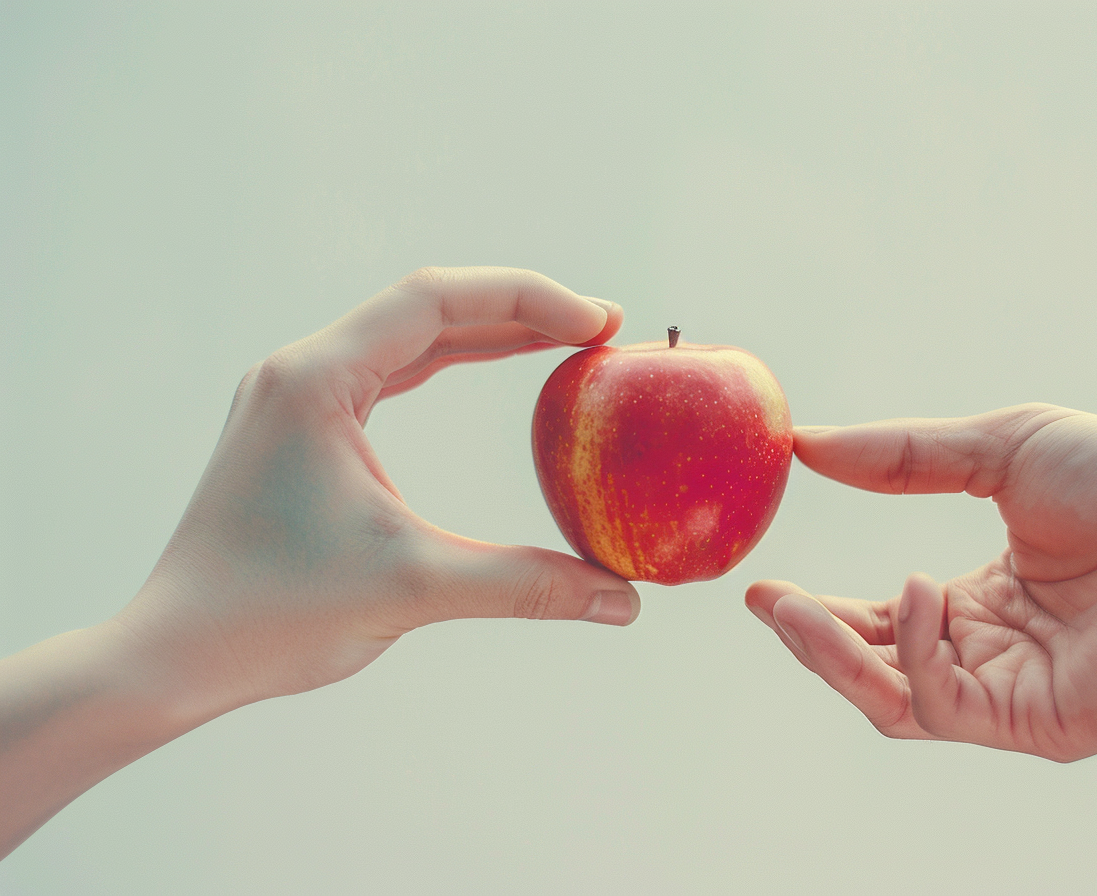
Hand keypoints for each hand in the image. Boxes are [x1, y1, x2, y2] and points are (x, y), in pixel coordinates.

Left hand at [116, 266, 640, 719]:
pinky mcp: (301, 428)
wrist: (175, 654)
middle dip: (520, 310)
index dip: (528, 299)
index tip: (598, 324)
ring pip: (410, 337)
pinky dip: (452, 363)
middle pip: (428, 308)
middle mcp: (302, 371)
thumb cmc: (272, 616)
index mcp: (317, 380)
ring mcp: (297, 397)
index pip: (436, 300)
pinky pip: (392, 372)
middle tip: (600, 329)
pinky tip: (496, 370)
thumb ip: (523, 584)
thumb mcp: (412, 589)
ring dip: (489, 333)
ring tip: (565, 340)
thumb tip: (622, 599)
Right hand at [748, 404, 1096, 760]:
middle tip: (763, 600)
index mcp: (984, 602)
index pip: (884, 621)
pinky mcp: (1036, 724)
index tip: (760, 587)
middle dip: (811, 640)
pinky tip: (925, 593)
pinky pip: (945, 706)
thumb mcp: (1003, 448)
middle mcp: (991, 655)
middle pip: (875, 668)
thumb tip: (807, 441)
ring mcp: (1011, 695)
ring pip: (893, 701)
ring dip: (836, 657)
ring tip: (795, 608)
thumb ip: (904, 454)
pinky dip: (919, 654)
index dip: (819, 611)